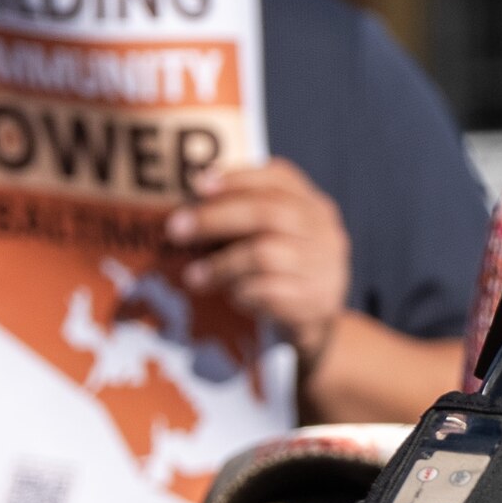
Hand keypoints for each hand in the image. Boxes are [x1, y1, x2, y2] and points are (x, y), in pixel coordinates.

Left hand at [171, 156, 357, 371]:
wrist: (320, 325)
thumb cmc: (284, 272)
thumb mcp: (278, 237)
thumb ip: (248, 218)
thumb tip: (189, 210)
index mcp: (314, 206)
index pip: (281, 177)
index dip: (239, 177)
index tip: (198, 185)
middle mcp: (324, 232)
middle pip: (268, 213)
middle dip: (216, 218)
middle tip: (177, 229)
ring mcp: (323, 267)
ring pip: (263, 254)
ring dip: (221, 265)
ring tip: (194, 277)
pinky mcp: (315, 301)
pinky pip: (267, 292)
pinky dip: (242, 293)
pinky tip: (233, 298)